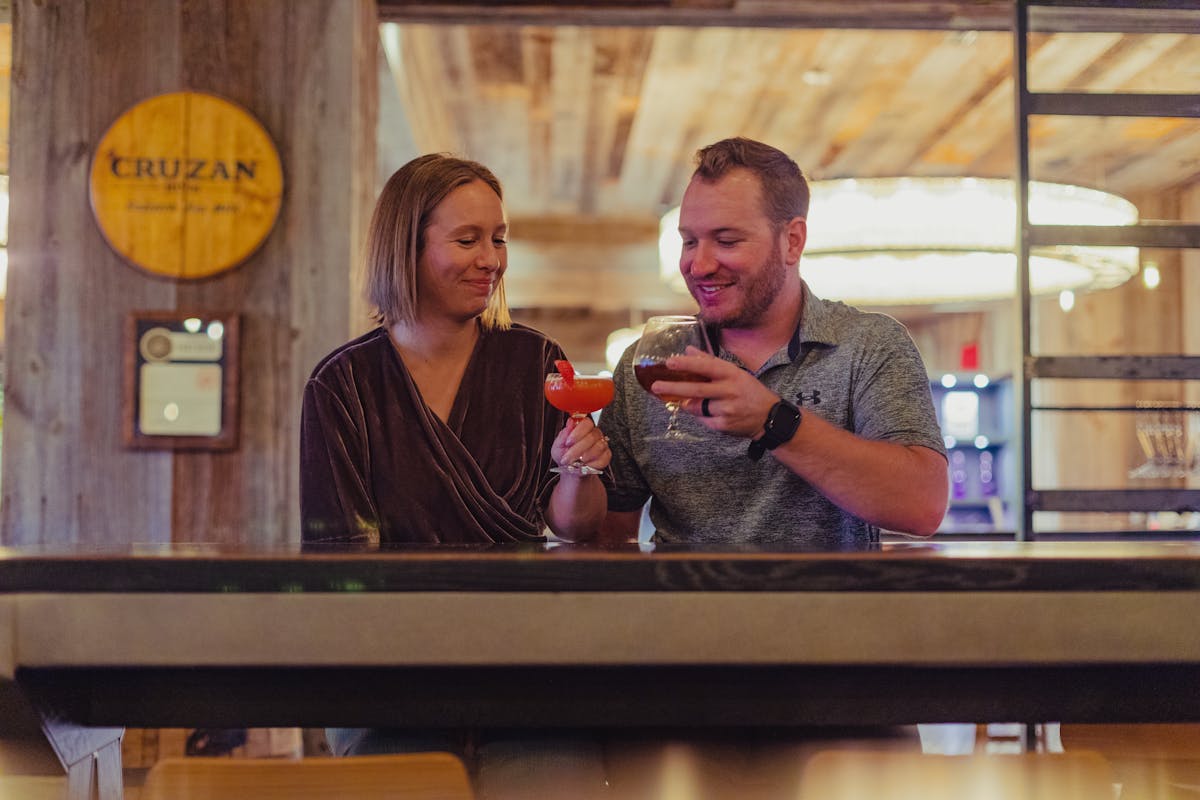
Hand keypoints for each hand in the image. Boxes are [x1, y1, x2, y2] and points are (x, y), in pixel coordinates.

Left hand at [551, 415, 610, 475]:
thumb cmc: (564, 456)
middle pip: (592, 436)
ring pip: (598, 447)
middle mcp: (594, 434)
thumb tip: (570, 422)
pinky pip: (603, 458)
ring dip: (584, 457)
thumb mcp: (558, 446)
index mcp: (582, 428)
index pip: (586, 423)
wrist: (570, 471)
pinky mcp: (606, 456)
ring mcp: (602, 444)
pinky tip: (585, 466)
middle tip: (567, 457)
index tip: (568, 442)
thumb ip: (563, 434)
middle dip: (577, 449)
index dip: (578, 432)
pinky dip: (592, 464)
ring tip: (575, 463)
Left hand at [653, 346, 778, 438]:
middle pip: (696, 390)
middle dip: (673, 388)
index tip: (669, 362)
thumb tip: (688, 350)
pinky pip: (703, 420)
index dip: (687, 364)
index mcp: (732, 374)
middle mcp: (730, 391)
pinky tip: (710, 413)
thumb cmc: (749, 391)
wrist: (769, 417)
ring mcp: (727, 409)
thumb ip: (710, 362)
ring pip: (697, 407)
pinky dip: (701, 416)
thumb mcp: (734, 372)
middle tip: (655, 386)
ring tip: (685, 401)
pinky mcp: (724, 425)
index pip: (706, 367)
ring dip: (687, 404)